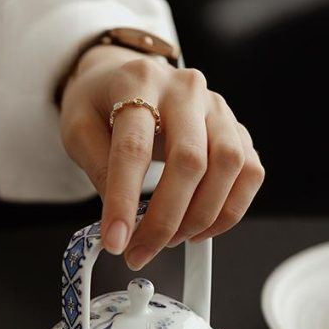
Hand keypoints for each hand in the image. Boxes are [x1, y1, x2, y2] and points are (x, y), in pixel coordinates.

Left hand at [58, 44, 263, 268]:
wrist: (125, 77)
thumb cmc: (101, 102)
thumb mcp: (78, 128)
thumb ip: (97, 169)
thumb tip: (121, 221)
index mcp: (138, 82)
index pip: (134, 148)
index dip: (124, 201)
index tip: (116, 240)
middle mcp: (185, 89)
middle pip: (190, 160)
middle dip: (166, 219)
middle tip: (141, 251)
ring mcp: (217, 107)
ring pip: (228, 166)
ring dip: (201, 216)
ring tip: (170, 239)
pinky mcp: (236, 128)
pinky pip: (250, 172)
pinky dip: (229, 210)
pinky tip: (200, 228)